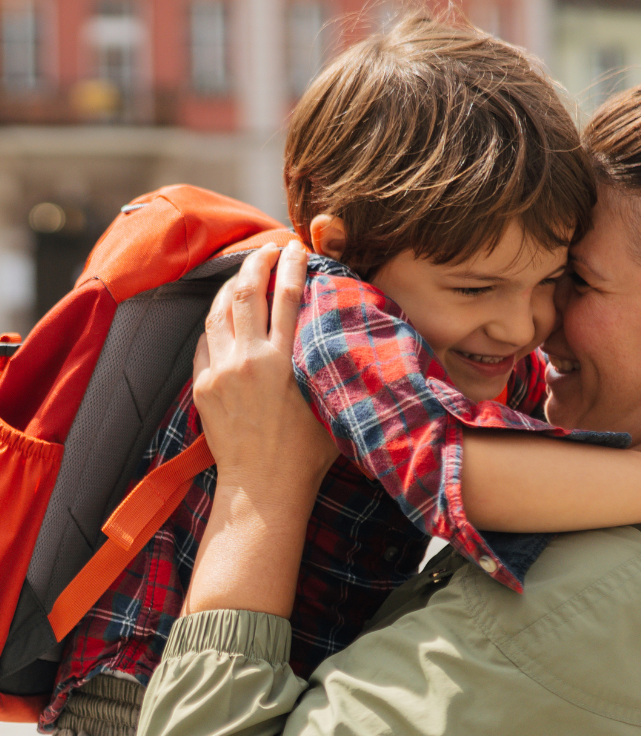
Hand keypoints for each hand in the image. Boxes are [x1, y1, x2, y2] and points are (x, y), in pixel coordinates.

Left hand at [193, 241, 338, 504]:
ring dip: (230, 286)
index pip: (287, 295)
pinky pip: (204, 341)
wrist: (263, 488)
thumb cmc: (307, 453)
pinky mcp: (203, 386)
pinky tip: (223, 318)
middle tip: (266, 249)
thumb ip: (329, 364)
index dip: (291, 264)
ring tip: (242, 274)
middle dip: (256, 262)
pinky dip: (215, 323)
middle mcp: (249, 359)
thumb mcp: (329, 403)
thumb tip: (341, 333)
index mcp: (284, 360)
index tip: (297, 247)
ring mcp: (221, 371)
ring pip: (218, 311)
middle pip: (245, 291)